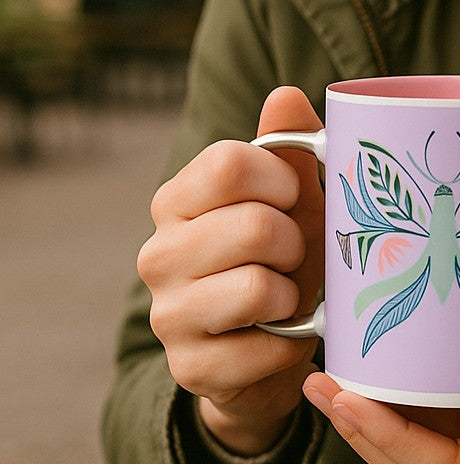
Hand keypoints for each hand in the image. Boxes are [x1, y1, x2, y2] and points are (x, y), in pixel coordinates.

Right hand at [139, 87, 324, 455]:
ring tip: (287, 296)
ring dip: (294, 294)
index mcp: (177, 200)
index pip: (230, 163)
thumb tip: (286, 94)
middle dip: (297, 245)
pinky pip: (265, 346)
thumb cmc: (284, 258)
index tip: (294, 199)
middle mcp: (158, 253)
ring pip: (258, 287)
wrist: (270, 347)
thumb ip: (288, 145)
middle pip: (256, 226)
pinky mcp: (190, 368)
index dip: (283, 180)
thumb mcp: (292, 199)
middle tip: (294, 258)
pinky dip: (292, 342)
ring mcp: (167, 314)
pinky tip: (282, 336)